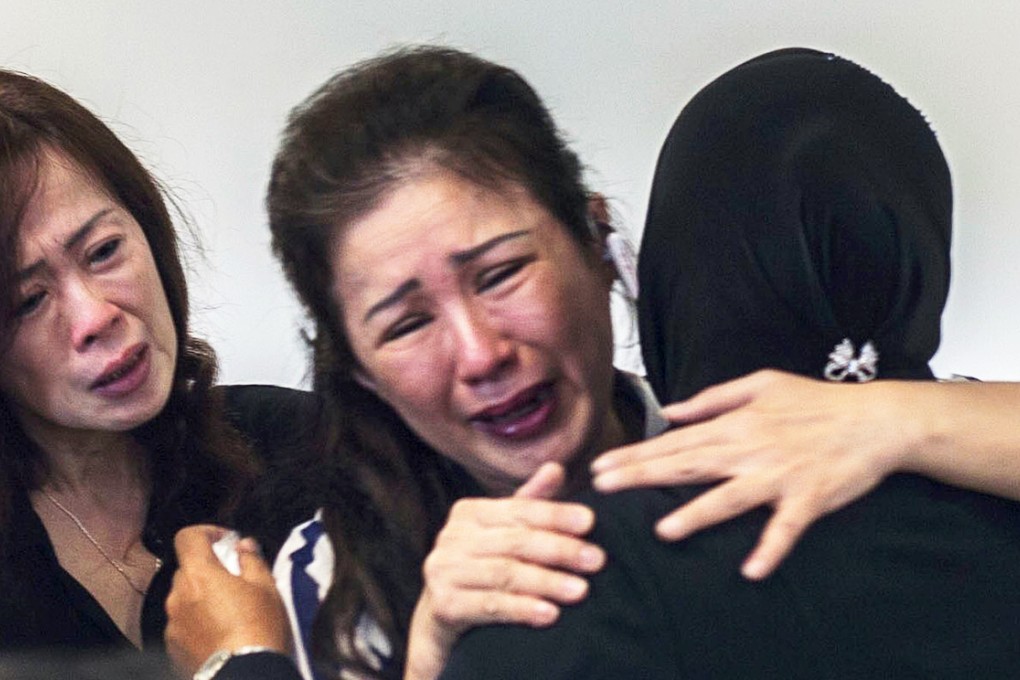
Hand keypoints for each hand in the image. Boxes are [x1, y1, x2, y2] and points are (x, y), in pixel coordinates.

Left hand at [165, 525, 290, 674]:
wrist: (245, 674)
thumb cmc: (259, 628)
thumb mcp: (266, 587)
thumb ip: (251, 559)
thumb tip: (243, 545)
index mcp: (199, 574)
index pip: (187, 537)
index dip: (206, 533)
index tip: (226, 542)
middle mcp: (178, 596)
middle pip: (188, 569)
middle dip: (209, 569)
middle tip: (236, 580)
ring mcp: (173, 624)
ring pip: (184, 598)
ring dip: (202, 597)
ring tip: (230, 612)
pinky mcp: (173, 647)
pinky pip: (183, 624)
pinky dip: (198, 622)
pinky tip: (221, 634)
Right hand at [404, 463, 605, 679]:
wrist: (441, 617)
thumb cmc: (483, 566)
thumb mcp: (504, 532)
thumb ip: (530, 503)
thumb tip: (556, 468)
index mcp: (468, 512)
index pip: (518, 510)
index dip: (555, 514)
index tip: (590, 522)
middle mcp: (451, 537)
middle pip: (514, 541)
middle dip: (559, 549)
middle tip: (596, 559)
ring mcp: (443, 571)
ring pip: (504, 573)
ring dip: (546, 582)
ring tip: (581, 590)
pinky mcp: (444, 605)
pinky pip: (490, 606)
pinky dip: (522, 609)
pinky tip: (550, 614)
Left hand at [591, 370, 910, 579]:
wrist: (874, 420)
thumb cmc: (816, 401)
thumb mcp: (760, 384)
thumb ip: (711, 399)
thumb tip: (670, 412)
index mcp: (736, 424)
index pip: (675, 442)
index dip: (636, 455)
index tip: (600, 466)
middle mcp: (750, 450)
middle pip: (688, 466)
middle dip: (643, 477)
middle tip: (603, 489)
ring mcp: (778, 477)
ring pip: (730, 498)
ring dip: (697, 515)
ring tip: (664, 530)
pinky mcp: (809, 500)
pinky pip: (786, 529)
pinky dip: (771, 549)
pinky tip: (751, 570)